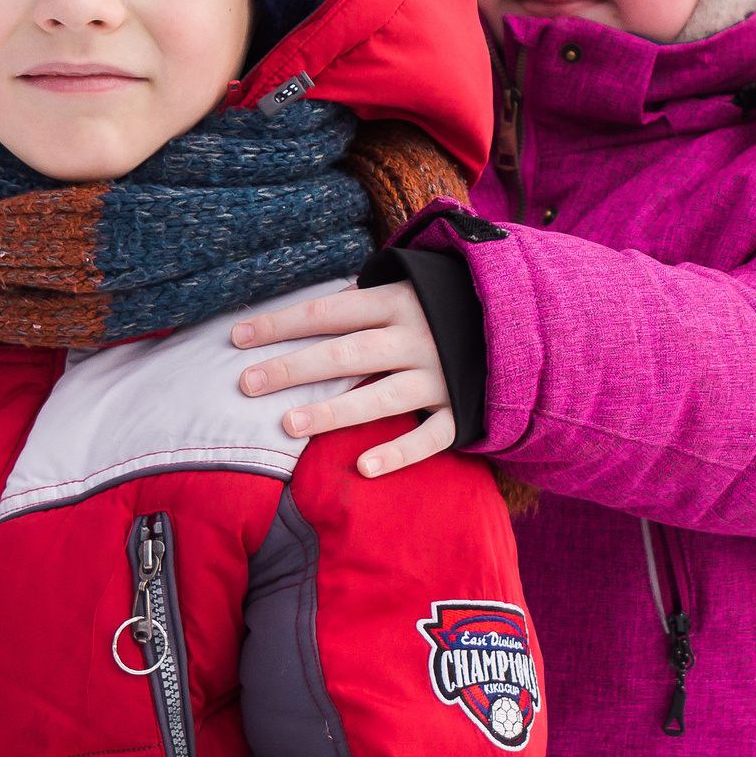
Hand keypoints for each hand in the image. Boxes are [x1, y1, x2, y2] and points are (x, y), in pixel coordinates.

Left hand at [233, 281, 453, 475]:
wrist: (517, 319)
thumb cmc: (440, 306)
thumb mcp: (407, 287)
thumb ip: (360, 302)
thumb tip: (297, 317)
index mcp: (399, 301)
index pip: (329, 311)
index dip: (282, 324)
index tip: (238, 338)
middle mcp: (418, 338)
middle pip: (348, 353)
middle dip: (295, 368)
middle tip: (249, 384)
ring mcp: (441, 376)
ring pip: (383, 397)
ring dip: (335, 411)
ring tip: (289, 425)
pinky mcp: (462, 410)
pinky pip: (431, 437)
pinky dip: (400, 453)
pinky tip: (364, 468)